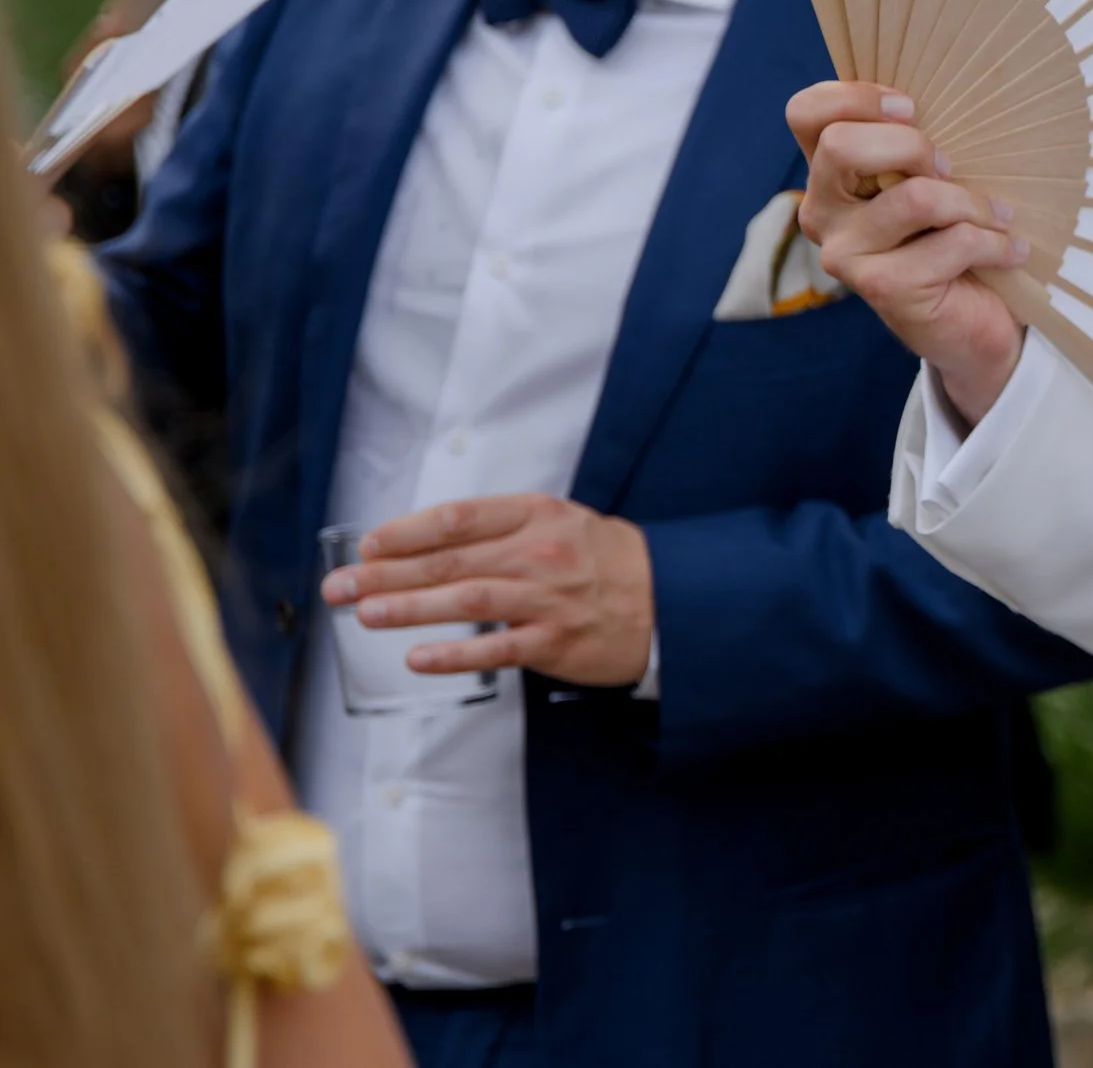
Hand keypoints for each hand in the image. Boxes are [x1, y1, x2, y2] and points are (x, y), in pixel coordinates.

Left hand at [319, 494, 652, 687]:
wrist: (671, 599)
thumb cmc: (609, 560)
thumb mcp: (563, 522)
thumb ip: (506, 526)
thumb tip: (435, 538)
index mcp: (538, 515)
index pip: (458, 518)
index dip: (407, 531)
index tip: (369, 543)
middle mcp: (539, 553)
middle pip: (449, 561)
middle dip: (386, 573)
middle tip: (341, 584)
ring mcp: (546, 599)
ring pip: (465, 602)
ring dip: (408, 608)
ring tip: (363, 614)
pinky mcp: (554, 642)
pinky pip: (495, 649)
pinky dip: (453, 653)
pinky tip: (417, 657)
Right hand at [786, 79, 1028, 422]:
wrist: (974, 320)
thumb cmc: (953, 231)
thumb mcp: (932, 176)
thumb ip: (918, 143)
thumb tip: (953, 96)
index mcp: (828, 172)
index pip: (805, 113)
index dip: (855, 97)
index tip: (912, 108)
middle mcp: (822, 211)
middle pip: (841, 145)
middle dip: (913, 146)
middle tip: (952, 168)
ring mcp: (846, 253)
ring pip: (912, 197)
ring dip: (971, 202)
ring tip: (998, 216)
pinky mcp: (882, 287)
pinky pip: (951, 241)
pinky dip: (993, 242)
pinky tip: (1010, 251)